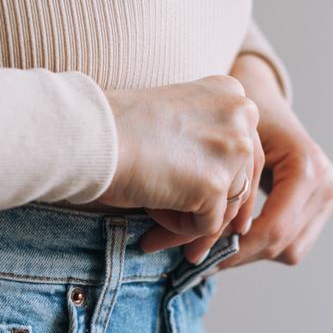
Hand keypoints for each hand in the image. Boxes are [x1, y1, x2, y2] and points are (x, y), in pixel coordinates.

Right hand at [97, 76, 261, 256]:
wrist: (90, 136)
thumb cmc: (115, 127)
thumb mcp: (174, 117)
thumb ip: (204, 139)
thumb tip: (219, 185)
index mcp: (230, 93)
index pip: (242, 149)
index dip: (221, 180)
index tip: (201, 202)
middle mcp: (241, 114)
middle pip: (240, 180)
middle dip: (211, 211)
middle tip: (188, 238)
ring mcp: (232, 149)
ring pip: (226, 207)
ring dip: (191, 225)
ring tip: (154, 234)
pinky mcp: (216, 185)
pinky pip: (206, 226)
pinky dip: (178, 232)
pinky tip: (150, 228)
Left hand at [214, 54, 332, 269]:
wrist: (261, 96)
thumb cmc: (239, 115)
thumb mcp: (230, 148)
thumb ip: (226, 193)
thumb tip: (201, 241)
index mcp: (307, 167)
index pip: (274, 228)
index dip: (237, 251)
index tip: (201, 259)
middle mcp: (327, 184)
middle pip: (283, 244)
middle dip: (240, 256)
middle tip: (201, 261)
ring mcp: (331, 196)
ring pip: (290, 250)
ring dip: (252, 253)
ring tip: (216, 251)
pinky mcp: (325, 204)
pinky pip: (294, 242)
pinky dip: (264, 245)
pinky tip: (235, 238)